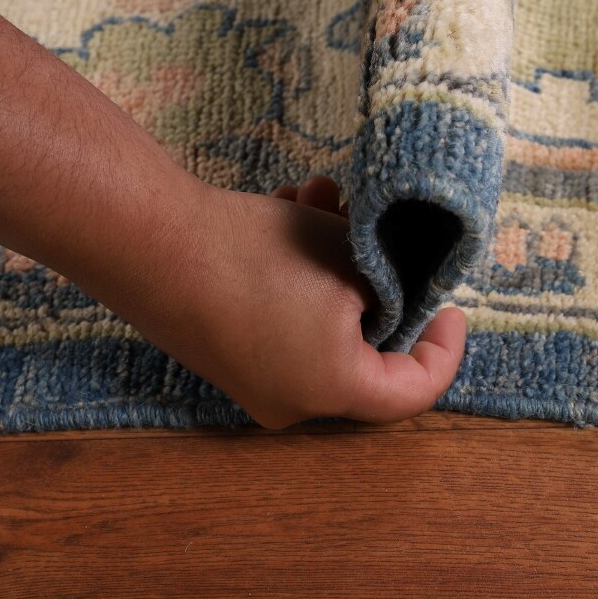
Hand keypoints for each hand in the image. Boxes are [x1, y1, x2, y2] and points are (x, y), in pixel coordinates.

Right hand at [137, 175, 466, 429]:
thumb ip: (390, 282)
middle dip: (376, 276)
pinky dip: (294, 269)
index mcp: (333, 390)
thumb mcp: (349, 258)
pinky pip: (280, 315)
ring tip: (324, 198)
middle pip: (364, 347)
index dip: (444, 347)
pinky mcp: (222, 346)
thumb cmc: (256, 254)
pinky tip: (289, 208)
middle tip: (378, 231)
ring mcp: (251, 378)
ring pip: (320, 318)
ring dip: (331, 257)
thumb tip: (397, 290)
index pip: (413, 391)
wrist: (148, 240)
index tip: (449, 304)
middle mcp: (291, 400)